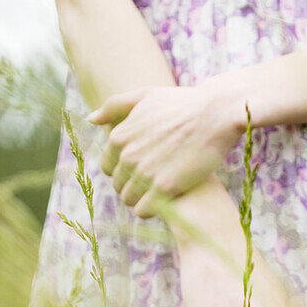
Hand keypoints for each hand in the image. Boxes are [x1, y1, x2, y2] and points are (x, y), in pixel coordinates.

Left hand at [86, 79, 244, 216]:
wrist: (215, 114)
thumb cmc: (183, 103)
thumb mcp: (144, 96)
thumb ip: (114, 107)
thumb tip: (91, 120)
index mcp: (119, 137)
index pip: (108, 168)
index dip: (124, 171)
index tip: (142, 170)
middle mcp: (127, 156)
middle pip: (119, 186)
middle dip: (133, 186)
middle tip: (155, 182)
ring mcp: (145, 173)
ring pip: (130, 200)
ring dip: (141, 199)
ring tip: (160, 193)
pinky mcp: (164, 188)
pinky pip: (144, 210)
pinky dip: (151, 209)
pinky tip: (165, 201)